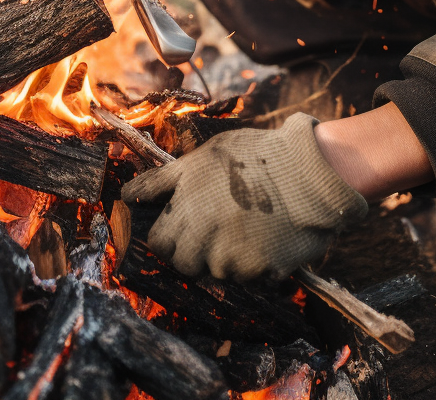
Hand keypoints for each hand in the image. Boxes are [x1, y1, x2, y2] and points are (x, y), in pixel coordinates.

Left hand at [120, 113, 367, 281]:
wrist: (309, 171)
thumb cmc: (255, 156)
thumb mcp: (202, 157)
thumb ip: (162, 180)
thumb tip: (126, 196)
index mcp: (185, 206)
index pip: (157, 242)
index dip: (167, 236)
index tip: (181, 226)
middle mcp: (201, 234)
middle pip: (181, 262)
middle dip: (191, 250)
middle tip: (214, 228)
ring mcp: (229, 256)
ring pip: (212, 271)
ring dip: (223, 257)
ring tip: (245, 227)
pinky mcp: (256, 271)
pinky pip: (244, 278)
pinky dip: (251, 265)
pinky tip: (265, 238)